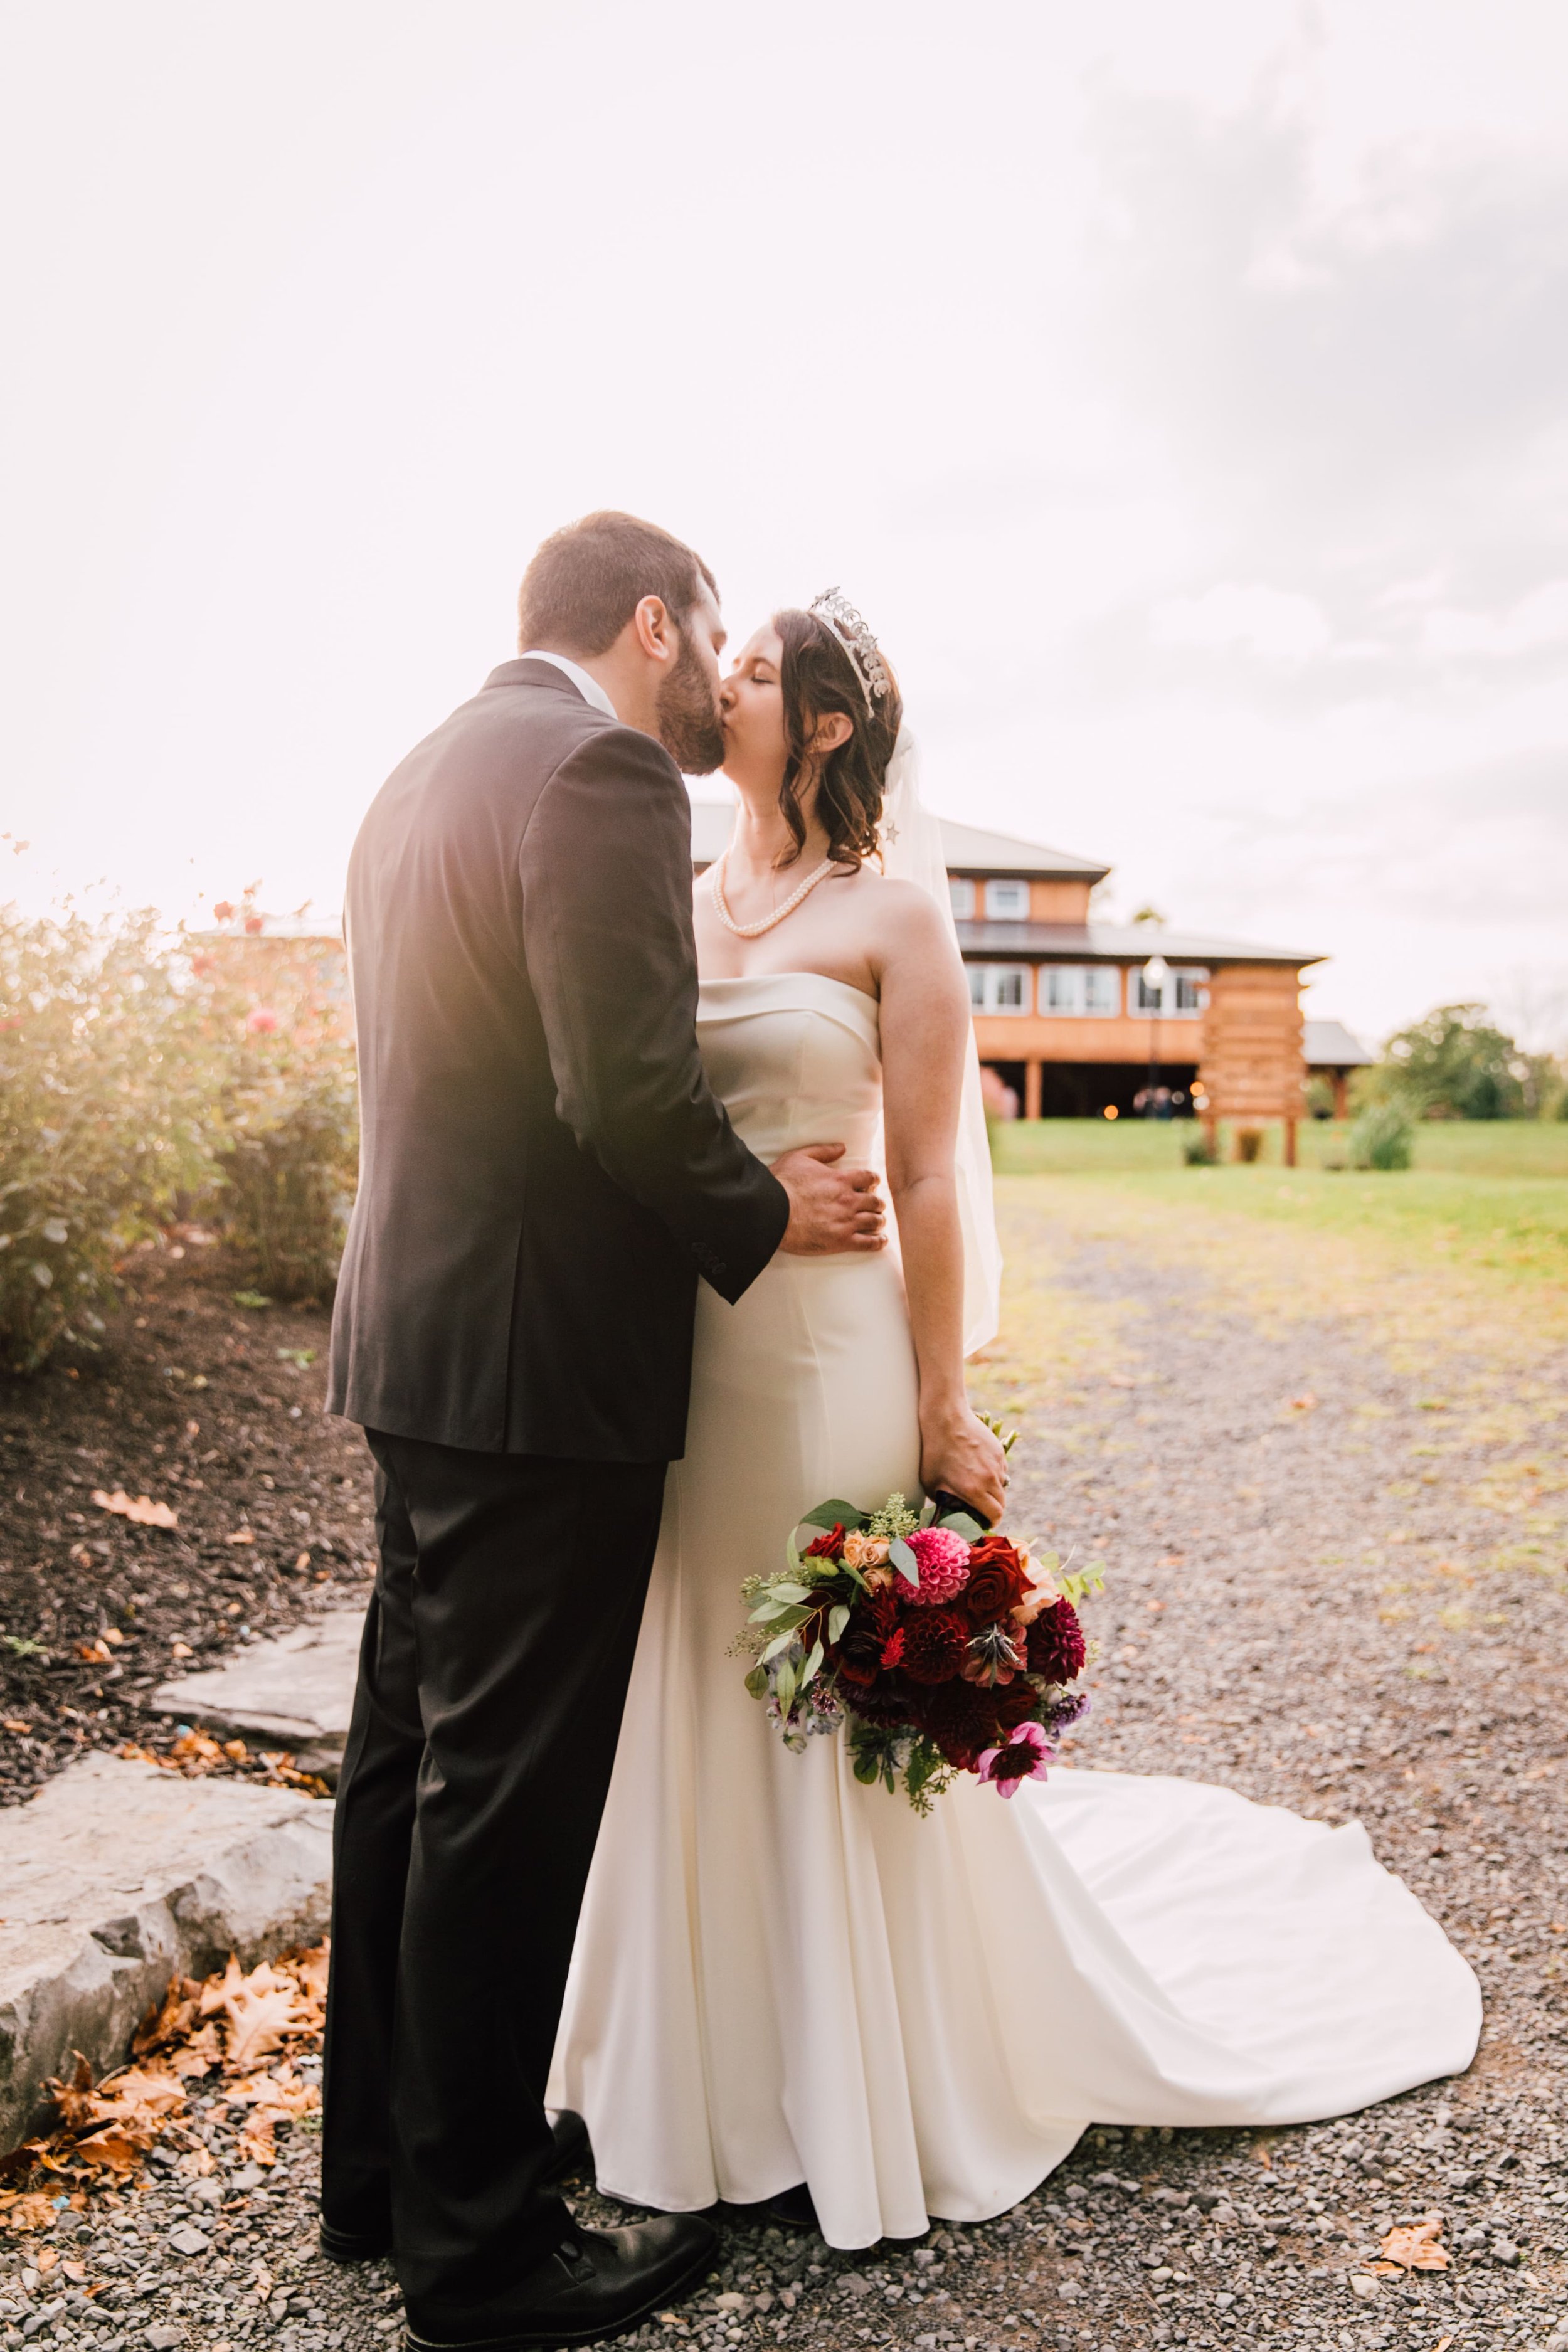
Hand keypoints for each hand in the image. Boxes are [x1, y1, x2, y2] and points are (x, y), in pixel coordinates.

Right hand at [772, 1142, 885, 1254]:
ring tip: (878, 1222)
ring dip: (878, 1220)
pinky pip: (868, 1243)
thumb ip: (823, 1151)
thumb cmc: (782, 1184)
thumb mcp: (799, 1157)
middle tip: (876, 1206)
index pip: (868, 1178)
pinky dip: (878, 1242)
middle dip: (877, 1203)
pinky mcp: (842, 1241)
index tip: (872, 1184)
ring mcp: (847, 1221)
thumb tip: (841, 1147)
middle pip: (874, 1201)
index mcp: (841, 1179)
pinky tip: (881, 1241)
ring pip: (874, 1221)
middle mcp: (848, 1200)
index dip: (873, 1181)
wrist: (772, 1212)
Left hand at [920, 1401, 1007, 1525]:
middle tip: (981, 1509)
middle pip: (1001, 1503)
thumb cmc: (934, 1451)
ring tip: (977, 1487)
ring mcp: (997, 1463)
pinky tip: (978, 1468)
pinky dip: (993, 1475)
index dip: (991, 1522)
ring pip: (1002, 1485)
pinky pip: (1001, 1470)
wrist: (946, 1418)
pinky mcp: (998, 1451)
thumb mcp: (932, 1483)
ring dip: (993, 1491)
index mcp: (974, 1489)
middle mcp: (990, 1478)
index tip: (985, 1523)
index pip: (995, 1515)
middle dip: (993, 1510)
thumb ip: (943, 1502)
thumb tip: (947, 1513)